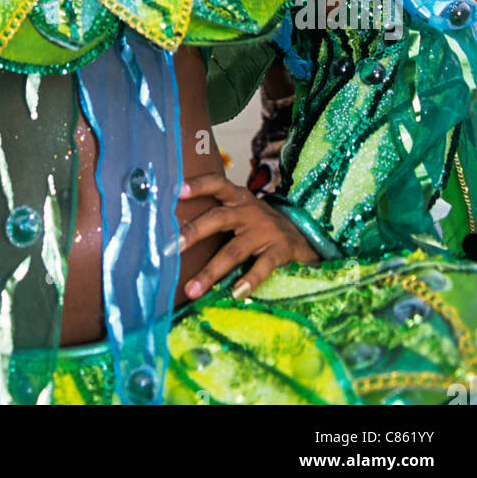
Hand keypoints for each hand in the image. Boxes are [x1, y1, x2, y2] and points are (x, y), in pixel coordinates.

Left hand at [178, 173, 318, 301]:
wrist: (305, 236)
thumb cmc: (260, 226)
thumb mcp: (241, 213)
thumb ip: (217, 217)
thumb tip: (176, 233)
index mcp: (237, 198)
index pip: (217, 183)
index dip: (199, 185)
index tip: (177, 191)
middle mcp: (250, 210)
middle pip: (218, 218)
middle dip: (194, 232)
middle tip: (171, 247)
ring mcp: (266, 230)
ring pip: (234, 250)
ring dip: (211, 271)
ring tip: (192, 289)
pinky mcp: (281, 249)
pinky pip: (263, 266)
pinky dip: (249, 280)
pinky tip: (235, 294)